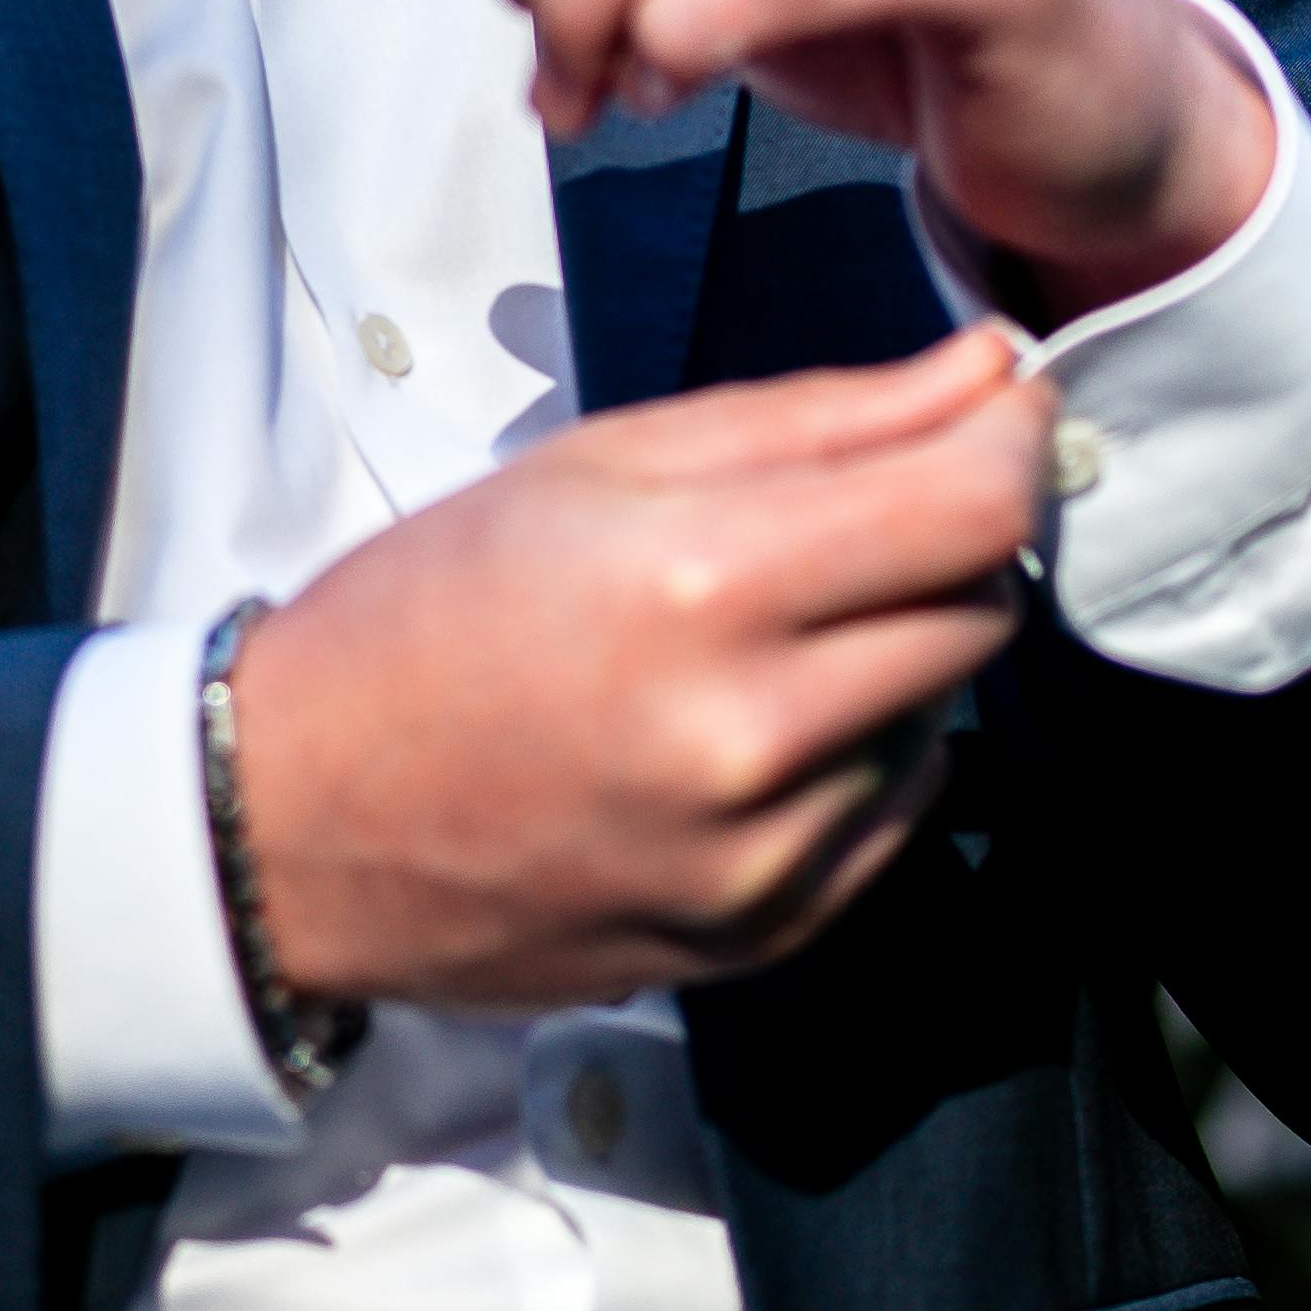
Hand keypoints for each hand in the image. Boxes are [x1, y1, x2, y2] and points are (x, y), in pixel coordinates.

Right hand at [219, 336, 1051, 1015]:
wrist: (295, 820)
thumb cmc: (430, 611)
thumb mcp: (599, 465)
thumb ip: (818, 417)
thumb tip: (988, 371)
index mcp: (697, 582)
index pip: (970, 505)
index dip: (1015, 440)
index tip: (1001, 408)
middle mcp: (747, 734)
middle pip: (979, 608)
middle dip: (950, 542)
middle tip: (858, 515)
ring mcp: (761, 857)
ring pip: (945, 715)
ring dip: (895, 656)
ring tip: (764, 636)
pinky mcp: (764, 938)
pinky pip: (894, 818)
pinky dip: (859, 759)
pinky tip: (749, 732)